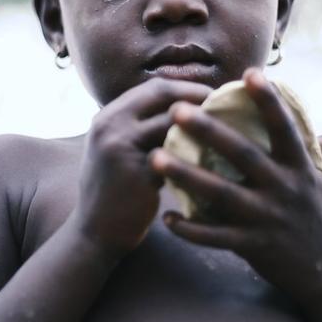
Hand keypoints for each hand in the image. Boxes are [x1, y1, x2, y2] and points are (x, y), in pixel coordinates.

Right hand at [72, 78, 212, 257]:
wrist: (95, 234)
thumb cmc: (115, 192)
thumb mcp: (116, 151)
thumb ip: (139, 129)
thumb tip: (183, 110)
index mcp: (108, 117)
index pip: (154, 87)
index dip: (187, 88)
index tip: (212, 96)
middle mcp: (109, 125)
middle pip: (162, 94)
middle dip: (198, 96)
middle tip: (225, 107)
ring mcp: (121, 147)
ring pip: (172, 123)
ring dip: (201, 124)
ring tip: (226, 129)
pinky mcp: (137, 173)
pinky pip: (176, 157)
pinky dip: (198, 155)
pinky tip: (218, 159)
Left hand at [149, 68, 321, 302]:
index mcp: (302, 170)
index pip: (284, 128)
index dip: (268, 100)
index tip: (248, 73)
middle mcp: (283, 190)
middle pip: (240, 155)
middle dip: (208, 130)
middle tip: (176, 109)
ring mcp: (266, 219)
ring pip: (219, 194)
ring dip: (186, 175)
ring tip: (155, 157)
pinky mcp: (253, 247)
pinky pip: (215, 237)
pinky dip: (190, 230)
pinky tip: (166, 218)